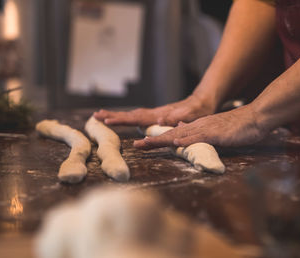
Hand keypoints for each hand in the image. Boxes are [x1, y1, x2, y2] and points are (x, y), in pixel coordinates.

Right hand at [93, 95, 215, 126]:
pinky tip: (124, 119)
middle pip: (131, 115)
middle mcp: (155, 113)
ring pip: (133, 115)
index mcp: (160, 115)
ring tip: (102, 116)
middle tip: (95, 116)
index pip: (137, 118)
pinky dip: (128, 118)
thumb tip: (161, 117)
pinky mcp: (158, 115)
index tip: (107, 121)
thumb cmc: (199, 110)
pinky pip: (139, 117)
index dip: (122, 120)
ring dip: (117, 116)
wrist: (204, 100)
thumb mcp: (191, 114)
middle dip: (113, 116)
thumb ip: (178, 116)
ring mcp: (156, 113)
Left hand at [133, 104, 269, 148]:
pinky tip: (176, 142)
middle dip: (152, 141)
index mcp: (196, 127)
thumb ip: (199, 134)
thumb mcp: (215, 132)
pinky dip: (186, 139)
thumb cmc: (237, 127)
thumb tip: (182, 135)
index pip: (172, 134)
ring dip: (162, 140)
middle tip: (136, 147)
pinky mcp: (216, 132)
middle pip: (170, 134)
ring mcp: (206, 128)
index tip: (142, 145)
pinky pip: (199, 136)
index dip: (156, 140)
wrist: (255, 117)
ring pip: (180, 135)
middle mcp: (197, 126)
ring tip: (146, 144)